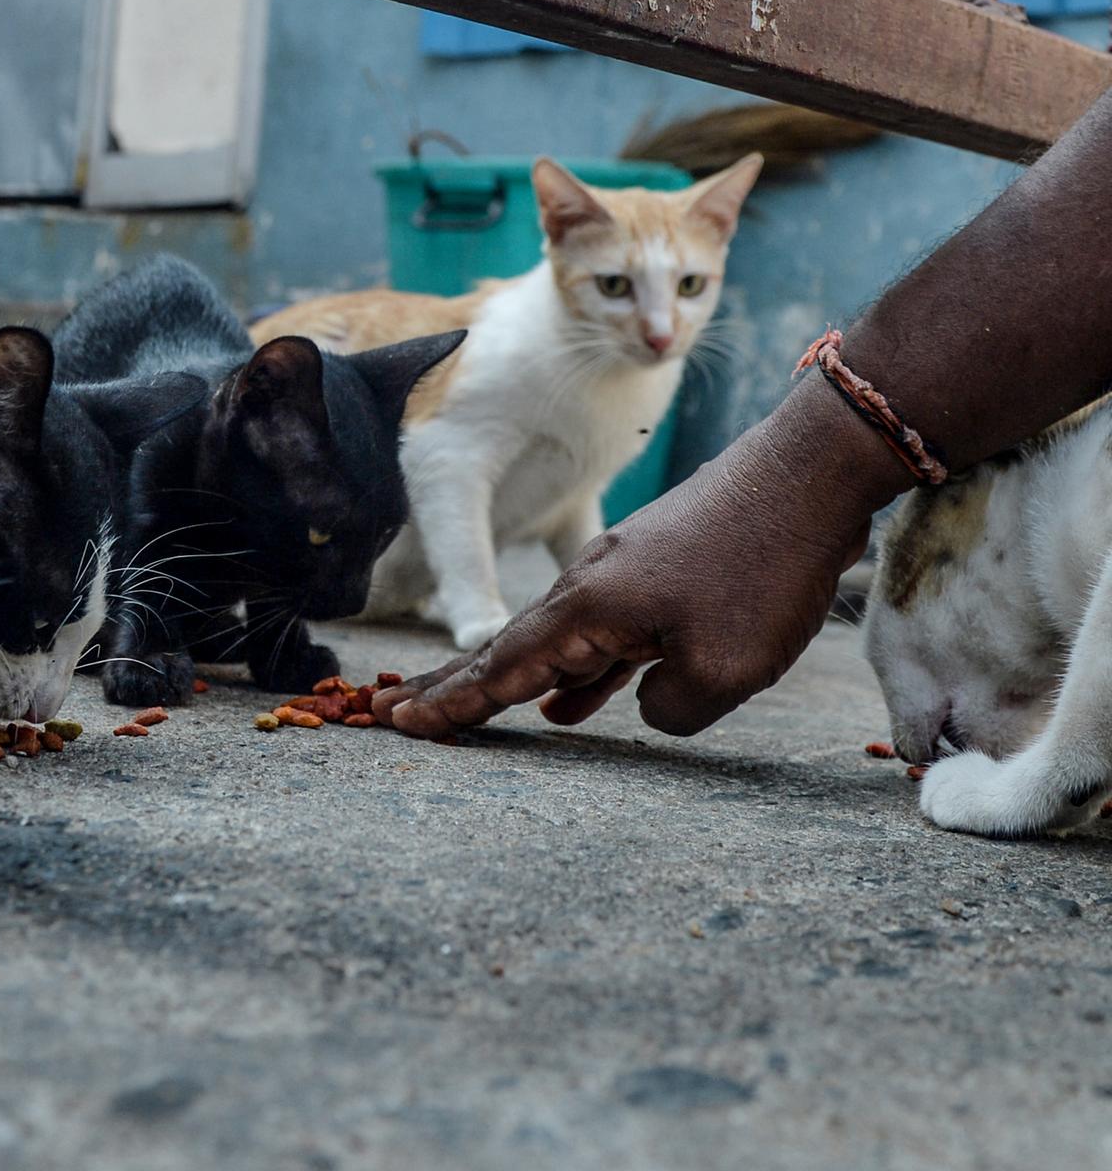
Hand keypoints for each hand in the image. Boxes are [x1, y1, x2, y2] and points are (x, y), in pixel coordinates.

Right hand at [375, 380, 895, 739]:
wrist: (806, 478)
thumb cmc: (762, 574)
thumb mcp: (720, 671)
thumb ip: (666, 710)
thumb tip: (648, 705)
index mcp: (589, 607)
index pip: (503, 668)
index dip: (453, 704)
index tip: (399, 723)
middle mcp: (591, 585)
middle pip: (510, 649)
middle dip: (455, 686)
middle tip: (396, 710)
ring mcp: (623, 573)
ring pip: (554, 640)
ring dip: (512, 679)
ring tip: (470, 710)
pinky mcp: (658, 571)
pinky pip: (600, 634)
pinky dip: (577, 672)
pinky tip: (573, 705)